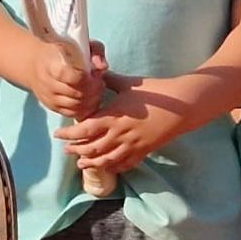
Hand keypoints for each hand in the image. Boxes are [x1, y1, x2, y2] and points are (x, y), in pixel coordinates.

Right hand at [28, 39, 105, 117]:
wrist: (33, 62)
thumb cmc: (61, 50)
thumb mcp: (80, 41)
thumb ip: (95, 51)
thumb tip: (102, 67)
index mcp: (53, 64)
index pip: (75, 78)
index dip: (90, 79)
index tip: (95, 73)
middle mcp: (48, 83)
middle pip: (78, 94)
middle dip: (94, 90)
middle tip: (99, 82)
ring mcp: (48, 97)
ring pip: (76, 107)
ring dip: (91, 100)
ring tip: (95, 90)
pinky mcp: (51, 107)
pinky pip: (72, 114)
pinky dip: (84, 109)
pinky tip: (89, 99)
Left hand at [54, 74, 183, 171]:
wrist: (182, 107)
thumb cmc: (155, 92)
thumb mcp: (129, 83)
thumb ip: (110, 80)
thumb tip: (95, 72)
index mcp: (114, 117)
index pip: (85, 129)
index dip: (69, 134)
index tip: (58, 134)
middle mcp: (120, 134)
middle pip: (92, 148)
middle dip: (76, 150)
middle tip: (66, 149)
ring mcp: (132, 145)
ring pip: (106, 159)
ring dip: (91, 162)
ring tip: (80, 162)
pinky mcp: (144, 151)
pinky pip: (125, 163)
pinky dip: (114, 167)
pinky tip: (107, 167)